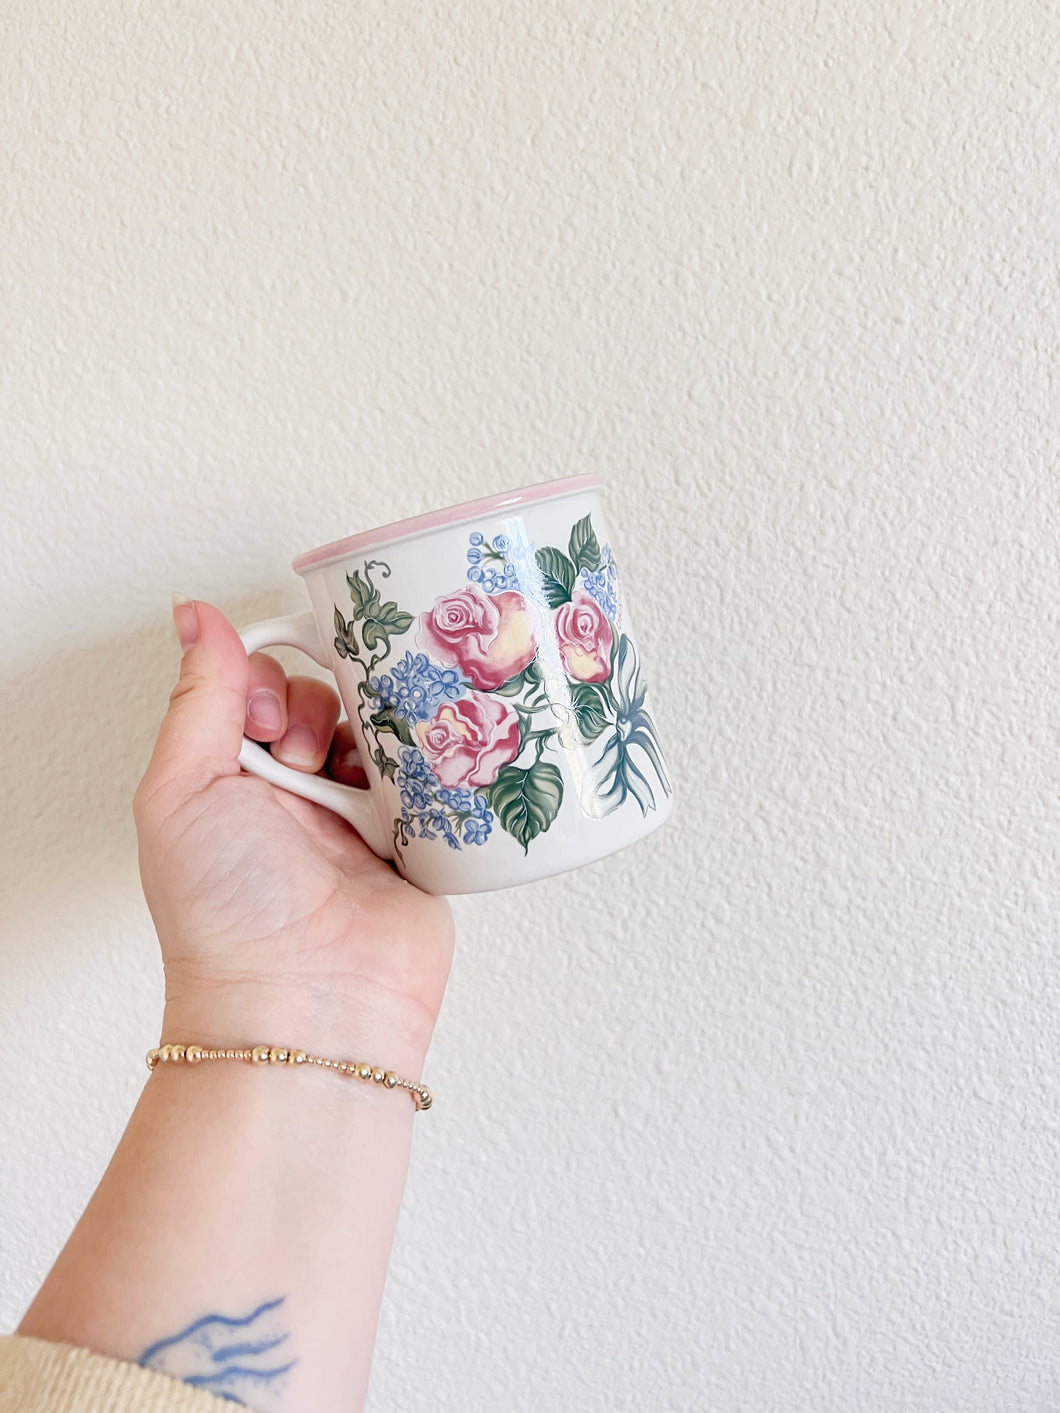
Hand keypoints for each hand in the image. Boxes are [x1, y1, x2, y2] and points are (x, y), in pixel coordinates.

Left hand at [134, 599, 452, 1070]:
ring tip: (354, 778)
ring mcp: (359, 817)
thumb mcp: (182, 790)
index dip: (265, 679)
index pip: (259, 683)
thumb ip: (196, 697)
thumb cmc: (227, 914)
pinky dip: (430, 766)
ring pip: (382, 729)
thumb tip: (193, 613)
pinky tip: (417, 772)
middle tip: (303, 759)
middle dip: (317, 709)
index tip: (259, 718)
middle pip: (326, 697)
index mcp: (230, 777)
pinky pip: (435, 775)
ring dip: (374, 736)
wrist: (308, 1005)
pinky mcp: (419, 841)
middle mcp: (294, 793)